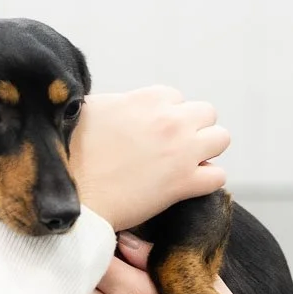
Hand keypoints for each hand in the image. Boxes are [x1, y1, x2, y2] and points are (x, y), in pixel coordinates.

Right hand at [70, 86, 229, 231]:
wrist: (71, 196)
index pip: (175, 98)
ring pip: (221, 139)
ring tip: (184, 164)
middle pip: (206, 113)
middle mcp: (170, 120)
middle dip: (193, 128)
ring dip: (205, 150)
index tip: (151, 132)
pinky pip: (218, 176)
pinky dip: (205, 181)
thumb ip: (119, 102)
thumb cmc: (72, 153)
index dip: (164, 115)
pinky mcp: (184, 184)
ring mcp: (181, 151)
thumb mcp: (92, 109)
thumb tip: (126, 105)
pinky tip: (185, 186)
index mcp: (148, 99)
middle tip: (173, 147)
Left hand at [81, 235, 291, 293]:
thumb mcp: (195, 283)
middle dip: (82, 267)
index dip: (95, 244)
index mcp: (140, 291)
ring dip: (79, 292)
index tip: (100, 240)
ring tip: (94, 286)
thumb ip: (154, 258)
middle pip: (75, 278)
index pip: (95, 255)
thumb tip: (123, 236)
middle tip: (92, 261)